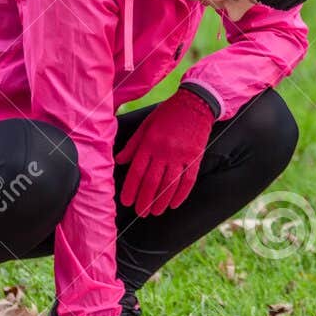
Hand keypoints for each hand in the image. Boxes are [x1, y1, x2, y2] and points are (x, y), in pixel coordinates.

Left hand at [115, 88, 213, 215]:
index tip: (127, 202)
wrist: (196, 103)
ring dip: (161, 201)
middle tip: (141, 212)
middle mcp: (164, 152)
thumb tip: (119, 161)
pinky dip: (181, 195)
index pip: (137, 171)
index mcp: (150, 143)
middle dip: (145, 200)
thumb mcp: (146, 124)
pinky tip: (174, 204)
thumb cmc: (168, 113)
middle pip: (152, 182)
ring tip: (155, 212)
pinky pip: (188, 180)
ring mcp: (181, 156)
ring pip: (169, 185)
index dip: (131, 189)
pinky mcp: (195, 158)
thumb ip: (133, 144)